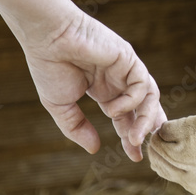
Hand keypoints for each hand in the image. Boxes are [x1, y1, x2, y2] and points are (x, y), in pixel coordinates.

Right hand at [19, 5, 165, 161]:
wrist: (46, 36)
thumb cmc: (49, 65)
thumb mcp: (61, 106)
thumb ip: (77, 128)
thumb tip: (94, 149)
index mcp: (104, 90)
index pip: (126, 117)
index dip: (130, 136)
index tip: (134, 157)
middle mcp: (119, 81)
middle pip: (144, 109)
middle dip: (145, 131)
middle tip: (140, 152)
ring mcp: (126, 69)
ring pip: (149, 98)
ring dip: (144, 121)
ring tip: (133, 139)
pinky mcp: (129, 58)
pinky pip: (142, 85)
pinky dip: (131, 101)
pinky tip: (112, 110)